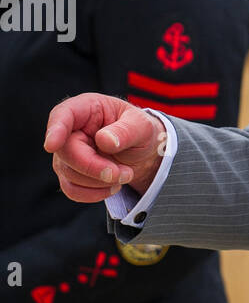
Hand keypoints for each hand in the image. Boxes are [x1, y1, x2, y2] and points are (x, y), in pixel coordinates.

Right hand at [45, 93, 164, 201]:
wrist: (141, 152)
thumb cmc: (139, 131)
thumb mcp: (142, 127)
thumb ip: (126, 131)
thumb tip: (104, 140)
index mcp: (86, 108)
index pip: (62, 115)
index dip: (55, 130)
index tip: (52, 145)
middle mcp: (71, 130)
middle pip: (66, 152)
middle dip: (95, 167)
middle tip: (125, 173)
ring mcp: (66, 153)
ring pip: (69, 174)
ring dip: (100, 182)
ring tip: (126, 174)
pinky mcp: (69, 174)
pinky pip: (72, 190)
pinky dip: (94, 194)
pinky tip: (113, 186)